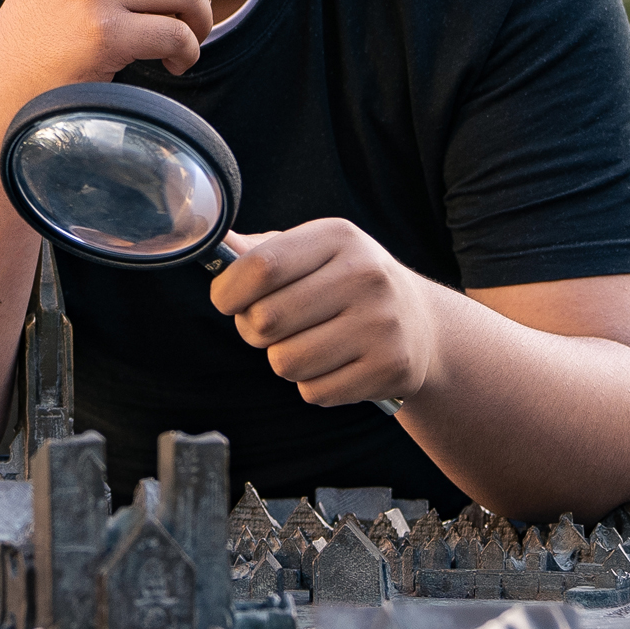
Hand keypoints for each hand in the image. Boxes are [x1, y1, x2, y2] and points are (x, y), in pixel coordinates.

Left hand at [208, 220, 442, 407]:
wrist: (421, 324)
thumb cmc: (348, 284)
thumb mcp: (314, 251)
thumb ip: (260, 250)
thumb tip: (208, 241)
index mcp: (338, 237)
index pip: (261, 267)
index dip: (229, 291)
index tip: (226, 300)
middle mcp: (365, 275)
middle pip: (265, 320)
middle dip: (253, 330)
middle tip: (271, 327)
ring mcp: (381, 323)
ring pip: (285, 362)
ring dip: (283, 360)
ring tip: (307, 344)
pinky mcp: (389, 368)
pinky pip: (314, 391)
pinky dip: (313, 384)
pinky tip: (335, 364)